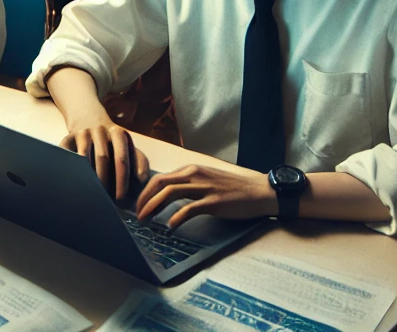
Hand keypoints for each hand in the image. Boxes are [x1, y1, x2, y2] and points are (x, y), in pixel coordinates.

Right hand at [60, 112, 147, 199]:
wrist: (90, 122)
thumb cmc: (114, 145)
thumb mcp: (130, 149)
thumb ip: (140, 162)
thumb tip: (141, 179)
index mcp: (118, 133)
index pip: (121, 159)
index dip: (122, 180)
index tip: (121, 197)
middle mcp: (101, 130)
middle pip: (103, 158)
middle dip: (105, 181)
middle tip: (105, 198)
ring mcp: (84, 132)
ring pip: (85, 157)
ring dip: (89, 177)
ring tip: (92, 193)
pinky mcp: (69, 137)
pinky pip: (71, 155)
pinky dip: (74, 170)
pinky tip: (79, 182)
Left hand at [136, 164, 276, 230]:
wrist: (259, 191)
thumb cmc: (233, 188)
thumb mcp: (206, 179)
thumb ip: (188, 183)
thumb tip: (167, 193)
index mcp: (191, 170)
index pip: (159, 177)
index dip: (145, 191)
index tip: (138, 204)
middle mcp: (194, 175)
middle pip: (159, 183)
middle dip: (144, 199)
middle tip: (136, 214)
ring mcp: (204, 187)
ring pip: (169, 193)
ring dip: (153, 207)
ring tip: (145, 219)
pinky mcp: (213, 202)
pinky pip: (189, 209)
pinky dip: (176, 218)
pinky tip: (170, 226)